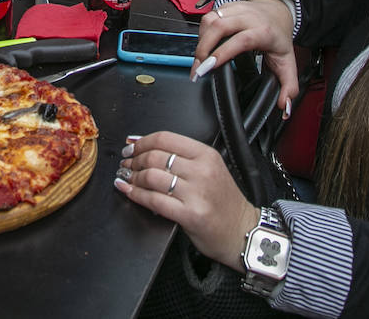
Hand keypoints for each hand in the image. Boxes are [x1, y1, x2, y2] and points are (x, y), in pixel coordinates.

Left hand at [115, 131, 259, 270]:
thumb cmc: (225, 203)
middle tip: (126, 164)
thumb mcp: (211, 169)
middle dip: (134, 160)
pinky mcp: (189, 215)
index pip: (165, 139)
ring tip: (126, 177)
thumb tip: (146, 146)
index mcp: (206, 155)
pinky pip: (154, 200)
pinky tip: (128, 190)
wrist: (242, 231)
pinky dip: (135, 194)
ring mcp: (196, 193)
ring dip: (132, 176)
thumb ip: (183, 157)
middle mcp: (202, 171)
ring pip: (151, 177)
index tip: (131, 146)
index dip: (142, 141)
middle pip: (155, 157)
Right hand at [191, 0, 298, 115]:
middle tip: (198, 70)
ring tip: (199, 60)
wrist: (277, 13)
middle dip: (203, 48)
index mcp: (265, 32)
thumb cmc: (279, 38)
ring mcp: (236, 9)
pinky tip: (204, 46)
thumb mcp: (288, 63)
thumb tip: (284, 106)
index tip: (210, 67)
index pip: (242, 40)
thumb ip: (289, 87)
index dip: (223, 52)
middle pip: (220, 27)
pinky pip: (208, 17)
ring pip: (211, 20)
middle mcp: (249, 17)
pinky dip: (202, 33)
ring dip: (200, 41)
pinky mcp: (226, 6)